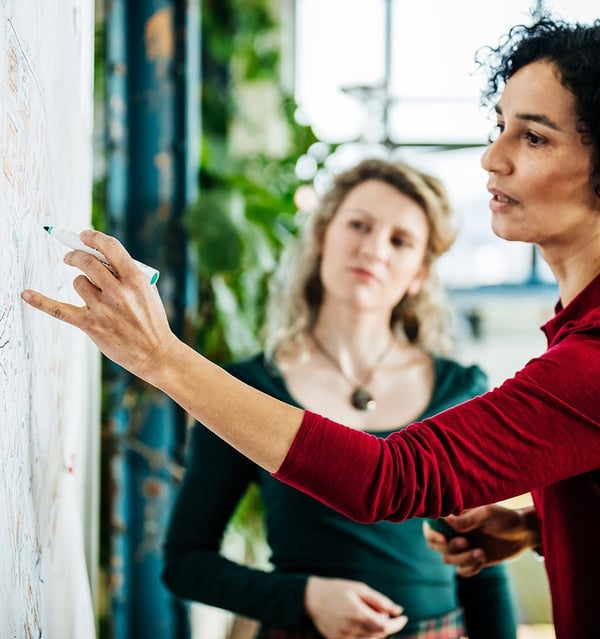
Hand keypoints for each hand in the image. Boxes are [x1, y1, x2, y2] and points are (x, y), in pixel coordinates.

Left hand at [21, 230, 179, 383]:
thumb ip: (127, 274)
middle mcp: (118, 292)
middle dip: (76, 256)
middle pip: (88, 262)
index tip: (84, 235)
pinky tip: (26, 294)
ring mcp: (103, 309)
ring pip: (78, 282)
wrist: (155, 352)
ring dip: (81, 283)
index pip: (110, 247)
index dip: (94, 237)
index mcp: (136, 280)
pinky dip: (41, 301)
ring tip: (92, 294)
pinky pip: (60, 309)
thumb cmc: (151, 320)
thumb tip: (99, 256)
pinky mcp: (91, 325)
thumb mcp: (147, 292)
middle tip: (71, 258)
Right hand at [304, 576, 406, 638]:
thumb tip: (397, 610)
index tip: (403, 617)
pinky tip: (363, 623)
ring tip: (372, 616)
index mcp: (357, 614)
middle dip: (387, 625)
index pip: (385, 626)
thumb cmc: (336, 589)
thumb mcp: (358, 588)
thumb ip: (379, 600)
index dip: (397, 624)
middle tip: (385, 612)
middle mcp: (351, 629)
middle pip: (379, 635)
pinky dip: (367, 636)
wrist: (310, 599)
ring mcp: (344, 638)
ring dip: (378, 632)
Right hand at [423, 505, 539, 576]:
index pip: (431, 525)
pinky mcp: (472, 560)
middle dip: (449, 547)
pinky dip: (469, 569)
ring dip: (462, 559)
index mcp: (454, 516)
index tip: (442, 538)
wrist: (523, 534)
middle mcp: (454, 531)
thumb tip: (445, 520)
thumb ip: (467, 518)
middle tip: (466, 543)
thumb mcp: (487, 514)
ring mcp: (462, 546)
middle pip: (435, 545)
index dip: (431, 533)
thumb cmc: (505, 518)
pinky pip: (461, 571)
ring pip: (448, 559)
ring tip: (481, 554)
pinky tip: (483, 560)